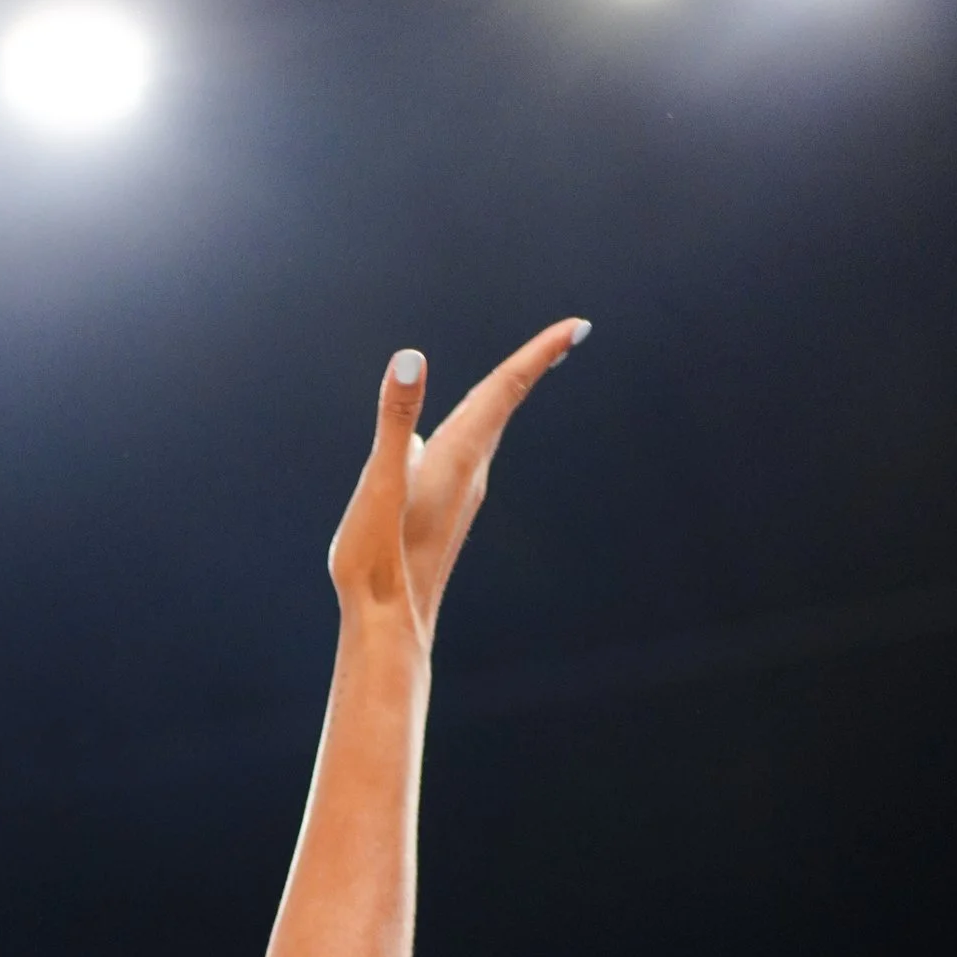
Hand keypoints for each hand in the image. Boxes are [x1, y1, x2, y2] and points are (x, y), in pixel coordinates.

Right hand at [328, 320, 587, 648]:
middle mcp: (468, 474)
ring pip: (486, 431)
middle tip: (564, 337)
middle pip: (502, 406)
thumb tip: (411, 360)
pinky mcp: (445, 515)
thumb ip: (395, 419)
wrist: (389, 630)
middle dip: (530, 366)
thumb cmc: (379, 561)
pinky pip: (468, 455)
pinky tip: (458, 436)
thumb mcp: (381, 483)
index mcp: (457, 457)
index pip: (504, 390)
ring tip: (520, 373)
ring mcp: (459, 497)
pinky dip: (476, 427)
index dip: (539, 353)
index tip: (577, 326)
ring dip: (505, 397)